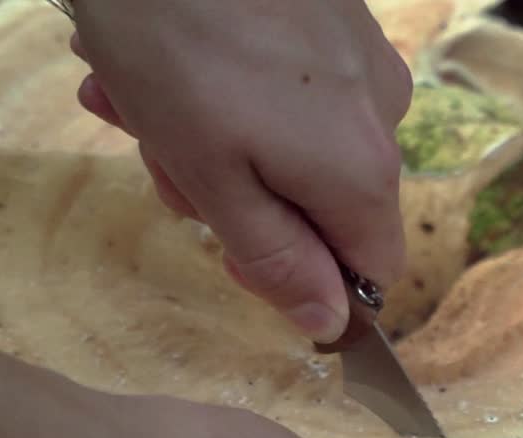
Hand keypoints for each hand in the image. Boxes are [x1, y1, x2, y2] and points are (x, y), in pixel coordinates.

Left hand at [66, 0, 413, 343]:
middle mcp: (384, 114)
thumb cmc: (175, 44)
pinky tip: (168, 53)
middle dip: (237, 194)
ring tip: (139, 94)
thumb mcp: (212, 177)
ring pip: (297, 137)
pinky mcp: (335, 16)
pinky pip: (292, 81)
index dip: (306, 278)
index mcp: (361, 171)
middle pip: (324, 200)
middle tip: (160, 156)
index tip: (230, 249)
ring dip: (215, 135)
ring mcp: (362, 57)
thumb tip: (330, 323)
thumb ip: (276, 258)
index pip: (372, 266)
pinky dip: (231, 84)